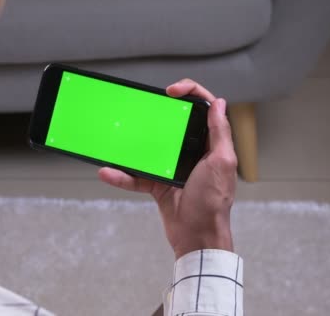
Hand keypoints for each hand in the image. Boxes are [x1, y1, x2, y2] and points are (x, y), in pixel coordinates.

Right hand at [98, 79, 236, 258]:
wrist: (196, 238)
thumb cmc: (213, 204)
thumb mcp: (220, 163)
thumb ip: (220, 134)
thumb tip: (218, 104)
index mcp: (210, 145)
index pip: (203, 109)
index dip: (189, 93)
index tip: (172, 91)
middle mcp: (192, 153)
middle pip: (173, 123)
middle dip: (158, 113)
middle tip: (144, 107)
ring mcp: (173, 167)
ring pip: (150, 148)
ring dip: (133, 145)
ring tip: (118, 137)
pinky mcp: (157, 184)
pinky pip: (136, 175)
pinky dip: (122, 175)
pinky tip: (108, 171)